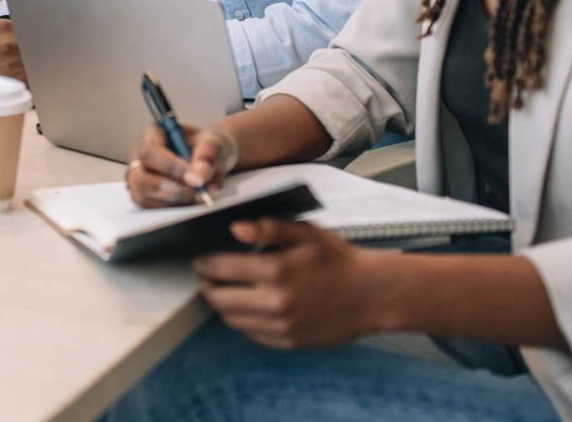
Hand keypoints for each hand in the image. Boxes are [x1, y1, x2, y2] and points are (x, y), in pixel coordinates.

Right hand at [126, 122, 237, 206]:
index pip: (151, 152)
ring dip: (172, 201)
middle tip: (198, 193)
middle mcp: (139, 155)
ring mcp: (138, 176)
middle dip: (171, 189)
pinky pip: (149, 207)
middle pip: (141, 177)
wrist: (212, 159)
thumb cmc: (208, 146)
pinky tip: (189, 201)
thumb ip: (208, 154)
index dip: (171, 168)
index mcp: (152, 133)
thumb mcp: (215, 142)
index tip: (195, 180)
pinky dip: (171, 208)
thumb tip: (200, 174)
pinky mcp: (144, 195)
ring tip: (197, 196)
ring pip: (143, 195)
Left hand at [195, 219, 381, 348]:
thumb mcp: (305, 233)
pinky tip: (250, 306)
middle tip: (207, 277)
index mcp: (275, 271)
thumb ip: (268, 228)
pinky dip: (243, 320)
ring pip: (231, 319)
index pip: (220, 269)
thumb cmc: (338, 259)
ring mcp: (281, 327)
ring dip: (223, 305)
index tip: (200, 260)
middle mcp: (274, 302)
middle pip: (219, 299)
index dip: (204, 264)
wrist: (371, 295)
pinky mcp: (288, 342)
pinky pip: (251, 333)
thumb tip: (234, 228)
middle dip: (208, 286)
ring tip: (225, 290)